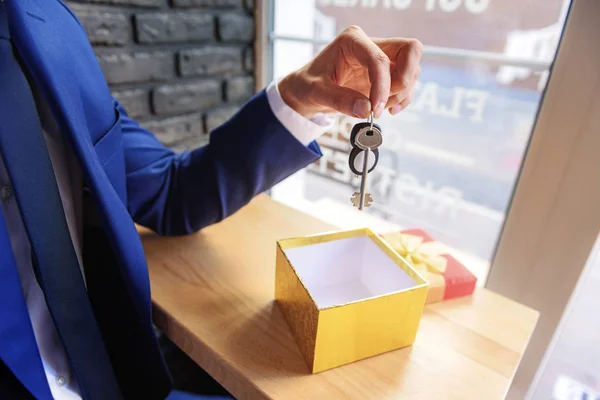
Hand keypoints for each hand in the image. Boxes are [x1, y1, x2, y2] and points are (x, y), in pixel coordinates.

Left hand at [278, 25, 422, 119]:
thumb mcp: (316, 93)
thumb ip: (340, 100)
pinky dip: (402, 98)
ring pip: (412, 68)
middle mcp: (370, 44)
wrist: (306, 91)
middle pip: (410, 50)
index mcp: (352, 40)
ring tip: (377, 108)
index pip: (379, 58)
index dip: (382, 85)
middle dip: (404, 78)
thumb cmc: (308, 85)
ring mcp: (381, 58)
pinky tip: (388, 109)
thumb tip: (366, 110)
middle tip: (386, 101)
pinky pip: (407, 82)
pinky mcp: (386, 73)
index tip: (375, 109)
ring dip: (401, 92)